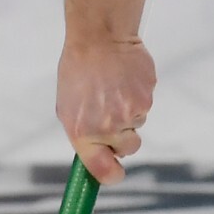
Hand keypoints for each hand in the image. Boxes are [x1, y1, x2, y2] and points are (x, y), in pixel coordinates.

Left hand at [58, 35, 156, 183]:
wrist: (98, 38)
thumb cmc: (78, 72)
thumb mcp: (68, 107)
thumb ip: (83, 135)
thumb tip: (97, 159)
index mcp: (82, 132)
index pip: (102, 170)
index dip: (111, 175)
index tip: (114, 173)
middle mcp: (106, 127)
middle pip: (128, 149)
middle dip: (122, 135)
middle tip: (110, 111)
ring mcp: (128, 113)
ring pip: (137, 125)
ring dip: (129, 112)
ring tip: (114, 87)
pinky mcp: (145, 98)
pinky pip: (145, 106)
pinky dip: (138, 95)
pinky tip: (125, 79)